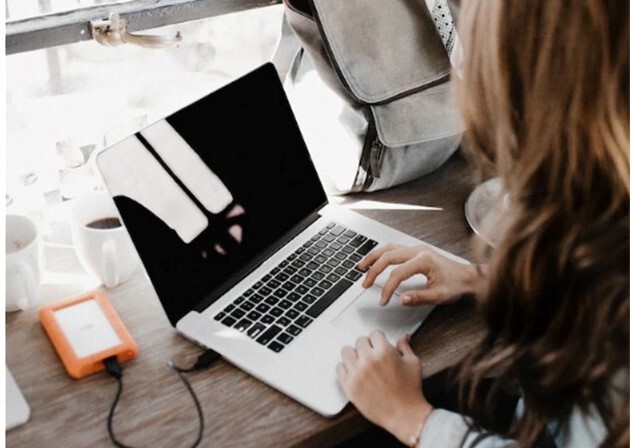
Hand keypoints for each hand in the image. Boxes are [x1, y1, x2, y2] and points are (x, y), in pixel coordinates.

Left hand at [337, 331, 432, 445]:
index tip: (380, 345)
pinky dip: (346, 368)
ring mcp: (356, 373)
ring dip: (354, 355)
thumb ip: (405, 347)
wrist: (404, 415)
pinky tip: (355, 372)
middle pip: (360, 341)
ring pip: (346, 351)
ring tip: (362, 362)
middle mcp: (368, 360)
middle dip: (368, 346)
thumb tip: (404, 336)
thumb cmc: (410, 390)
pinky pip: (339, 368)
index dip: (379, 340)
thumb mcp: (413, 363)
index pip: (374, 334)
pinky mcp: (349, 386)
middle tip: (373, 355)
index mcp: (384, 352)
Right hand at [357, 243, 480, 305]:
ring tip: (361, 266)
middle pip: (388, 256)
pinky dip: (382, 254)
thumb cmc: (457, 285)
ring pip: (389, 248)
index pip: (397, 274)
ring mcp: (417, 249)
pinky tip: (375, 260)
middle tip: (365, 284)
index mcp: (423, 260)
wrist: (469, 277)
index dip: (387, 288)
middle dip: (373, 270)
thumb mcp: (439, 296)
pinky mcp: (416, 251)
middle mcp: (418, 251)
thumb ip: (419, 298)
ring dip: (374, 257)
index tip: (383, 300)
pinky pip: (394, 248)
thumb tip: (401, 299)